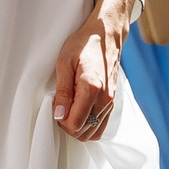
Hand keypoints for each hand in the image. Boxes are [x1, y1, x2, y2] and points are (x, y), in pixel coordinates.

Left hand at [49, 17, 119, 143]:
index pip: (75, 123)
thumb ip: (62, 91)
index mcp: (91, 88)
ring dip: (78, 127)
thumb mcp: (64, 63)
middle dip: (68, 125)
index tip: (56, 108)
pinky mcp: (112, 102)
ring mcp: (110, 102)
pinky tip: (80, 113)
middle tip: (61, 108)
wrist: (105, 36)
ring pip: (93, 132)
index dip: (61, 121)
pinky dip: (89, 126)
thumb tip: (59, 115)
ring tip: (70, 109)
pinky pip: (101, 126)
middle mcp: (105, 99)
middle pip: (83, 131)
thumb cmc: (84, 45)